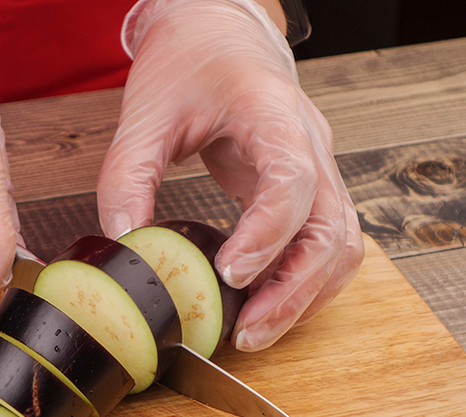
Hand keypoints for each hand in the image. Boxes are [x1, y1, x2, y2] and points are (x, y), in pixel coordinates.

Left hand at [98, 0, 363, 350]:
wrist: (219, 35)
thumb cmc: (189, 63)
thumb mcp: (146, 112)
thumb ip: (128, 176)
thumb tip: (124, 245)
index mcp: (272, 115)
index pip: (292, 180)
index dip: (267, 234)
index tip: (231, 274)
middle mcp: (309, 145)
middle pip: (330, 229)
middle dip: (293, 290)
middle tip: (247, 332)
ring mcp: (318, 168)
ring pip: (340, 245)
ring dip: (306, 295)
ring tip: (256, 330)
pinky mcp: (308, 189)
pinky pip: (328, 244)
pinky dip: (306, 282)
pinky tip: (269, 303)